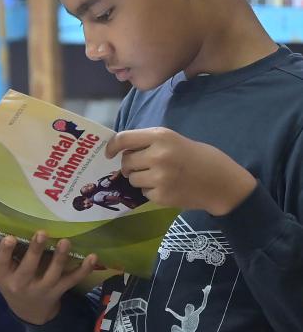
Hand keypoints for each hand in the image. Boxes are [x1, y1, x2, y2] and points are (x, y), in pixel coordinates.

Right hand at [0, 230, 97, 325]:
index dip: (6, 251)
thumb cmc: (8, 282)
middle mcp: (22, 283)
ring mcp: (43, 288)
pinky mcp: (59, 290)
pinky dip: (84, 269)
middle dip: (35, 250)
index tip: (10, 237)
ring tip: (65, 242)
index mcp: (3, 276)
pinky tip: (92, 257)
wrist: (29, 312)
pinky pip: (72, 280)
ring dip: (60, 258)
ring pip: (53, 273)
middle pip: (29, 267)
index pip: (1, 263)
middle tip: (42, 232)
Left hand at [106, 127, 256, 215]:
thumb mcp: (174, 139)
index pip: (124, 138)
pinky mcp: (162, 195)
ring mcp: (159, 177)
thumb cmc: (197, 157)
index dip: (112, 146)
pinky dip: (152, 191)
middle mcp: (158, 155)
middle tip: (145, 166)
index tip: (109, 153)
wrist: (223, 182)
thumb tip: (120, 149)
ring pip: (132, 179)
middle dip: (131, 165)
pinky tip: (169, 187)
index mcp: (161, 136)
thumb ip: (149, 142)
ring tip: (160, 176)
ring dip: (140, 178)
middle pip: (126, 161)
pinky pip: (144, 192)